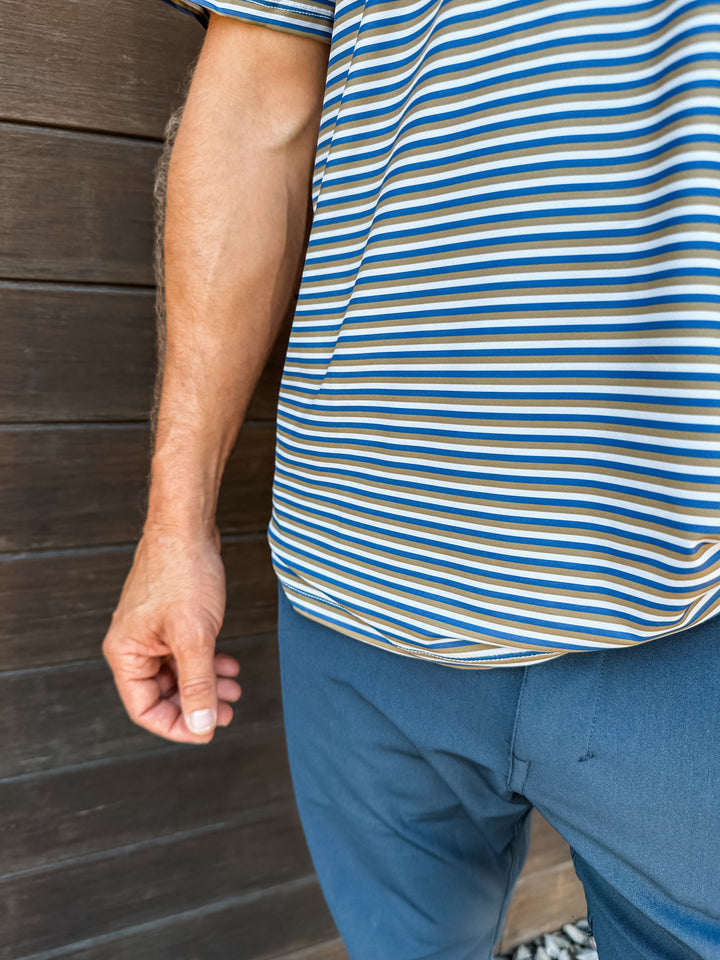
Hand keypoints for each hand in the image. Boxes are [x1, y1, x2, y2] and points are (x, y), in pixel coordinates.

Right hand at [102, 522, 241, 743]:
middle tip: (229, 711)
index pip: (145, 710)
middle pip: (162, 695)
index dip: (177, 726)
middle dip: (197, 705)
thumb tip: (201, 725)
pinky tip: (229, 664)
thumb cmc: (182, 574)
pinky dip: (207, 663)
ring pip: (178, 674)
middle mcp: (134, 646)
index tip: (209, 730)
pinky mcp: (172, 620)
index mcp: (126, 654)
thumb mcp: (194, 636)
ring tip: (234, 689)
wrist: (188, 527)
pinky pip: (186, 654)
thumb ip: (198, 684)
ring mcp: (153, 632)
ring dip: (207, 685)